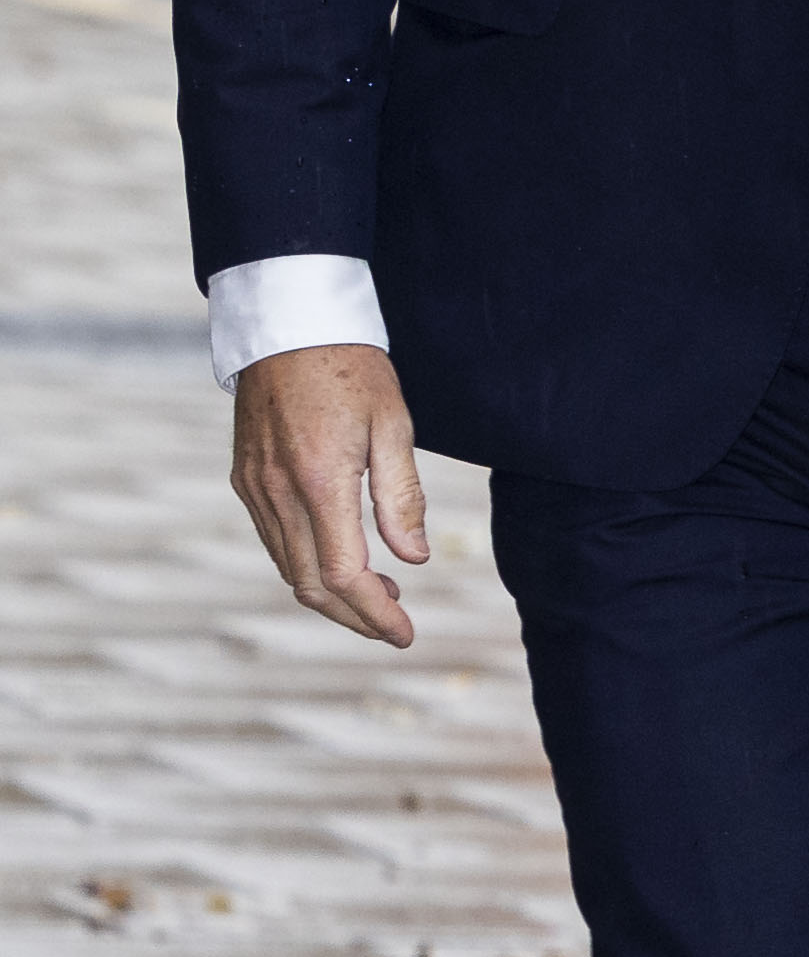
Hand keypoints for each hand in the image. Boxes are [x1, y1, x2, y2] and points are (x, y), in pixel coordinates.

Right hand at [231, 345, 428, 646]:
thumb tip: (415, 559)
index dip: (377, 615)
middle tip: (394, 624)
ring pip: (288, 568)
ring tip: (377, 592)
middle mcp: (279, 493)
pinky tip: (338, 556)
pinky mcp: (245, 478)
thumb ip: (402, 496)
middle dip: (354, 617)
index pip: (345, 575)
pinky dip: (305, 564)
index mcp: (320, 482)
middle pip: (312, 585)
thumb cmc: (351, 367)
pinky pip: (273, 540)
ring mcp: (255, 487)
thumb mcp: (394, 424)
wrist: (288, 322)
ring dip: (330, 593)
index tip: (406, 635)